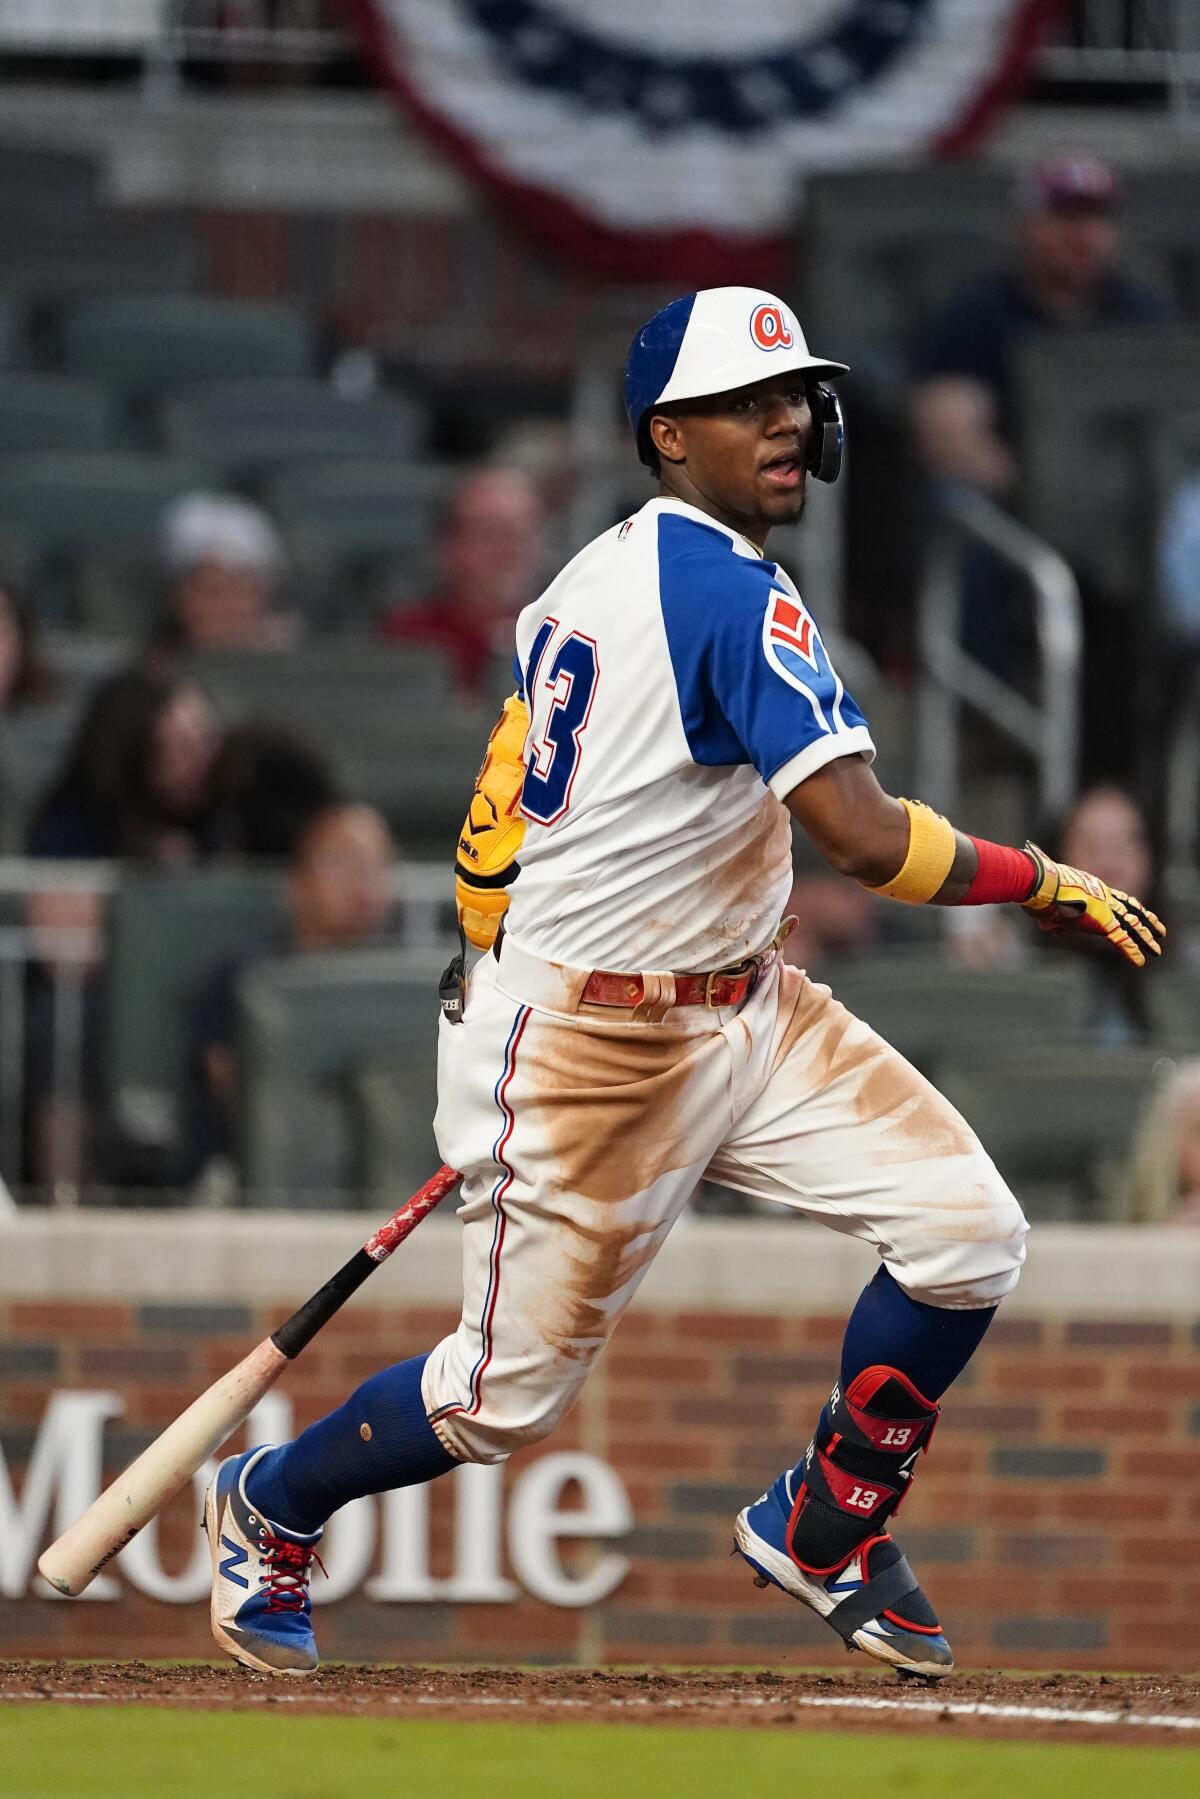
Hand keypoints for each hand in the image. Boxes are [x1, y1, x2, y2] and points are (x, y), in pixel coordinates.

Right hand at [1020, 843, 1164, 968]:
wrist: (1042, 883)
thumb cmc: (1040, 890)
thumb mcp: (1049, 905)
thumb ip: (1054, 919)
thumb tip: (1051, 929)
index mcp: (1092, 888)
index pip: (1117, 898)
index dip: (1129, 907)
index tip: (1140, 913)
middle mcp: (1103, 896)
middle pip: (1132, 909)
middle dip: (1147, 921)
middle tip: (1160, 930)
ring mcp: (1105, 908)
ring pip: (1134, 925)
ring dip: (1147, 938)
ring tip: (1157, 950)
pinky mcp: (1103, 922)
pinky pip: (1123, 940)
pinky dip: (1132, 951)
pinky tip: (1141, 961)